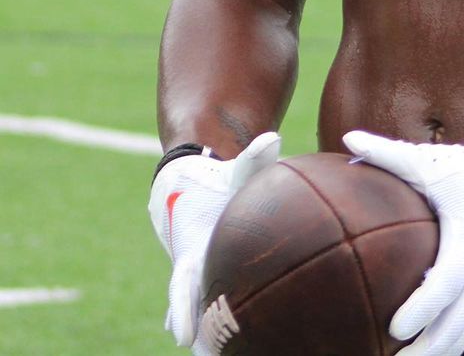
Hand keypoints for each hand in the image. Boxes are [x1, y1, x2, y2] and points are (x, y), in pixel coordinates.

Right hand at [148, 132, 279, 347]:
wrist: (192, 185)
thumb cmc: (218, 180)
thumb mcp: (235, 170)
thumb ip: (252, 157)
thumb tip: (272, 138)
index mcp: (191, 250)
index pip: (182, 285)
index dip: (182, 310)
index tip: (180, 337)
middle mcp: (192, 270)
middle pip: (190, 311)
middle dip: (195, 335)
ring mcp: (200, 279)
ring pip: (203, 314)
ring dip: (209, 338)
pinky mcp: (211, 280)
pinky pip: (218, 306)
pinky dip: (225, 326)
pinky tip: (244, 346)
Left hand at [342, 131, 463, 355]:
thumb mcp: (436, 162)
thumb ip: (390, 155)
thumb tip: (349, 138)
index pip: (448, 281)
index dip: (424, 306)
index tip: (395, 327)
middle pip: (458, 322)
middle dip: (427, 349)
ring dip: (440, 351)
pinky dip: (452, 341)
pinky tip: (427, 351)